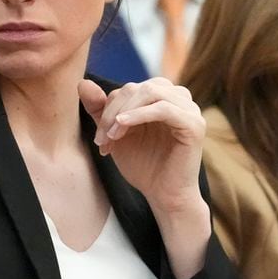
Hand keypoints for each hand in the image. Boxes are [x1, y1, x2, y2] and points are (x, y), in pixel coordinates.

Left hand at [77, 78, 205, 213]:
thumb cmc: (143, 165)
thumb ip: (100, 109)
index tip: (99, 138)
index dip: (108, 109)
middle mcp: (178, 98)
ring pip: (150, 92)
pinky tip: (123, 125)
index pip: (128, 89)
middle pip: (137, 88)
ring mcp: (189, 109)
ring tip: (111, 137)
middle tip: (102, 139)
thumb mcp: (115, 134)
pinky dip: (140, 114)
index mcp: (162, 97)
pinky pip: (164, 109)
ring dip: (124, 112)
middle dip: (113, 111)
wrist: (164, 196)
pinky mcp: (194, 124)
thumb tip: (83, 83)